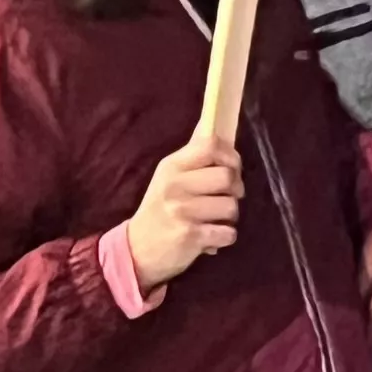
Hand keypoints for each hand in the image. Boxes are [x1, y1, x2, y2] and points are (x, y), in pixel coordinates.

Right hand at [126, 135, 239, 286]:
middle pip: (228, 177)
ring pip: (232, 207)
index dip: (231, 157)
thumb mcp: (171, 177)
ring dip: (228, 217)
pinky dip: (224, 237)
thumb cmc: (161, 209)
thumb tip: (213, 121)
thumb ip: (195, 155)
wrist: (136, 249)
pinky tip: (208, 236)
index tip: (231, 169)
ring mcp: (181, 211)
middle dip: (234, 190)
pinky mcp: (189, 236)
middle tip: (222, 198)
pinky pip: (229, 233)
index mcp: (172, 166)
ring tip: (211, 220)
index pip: (211, 145)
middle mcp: (175, 186)